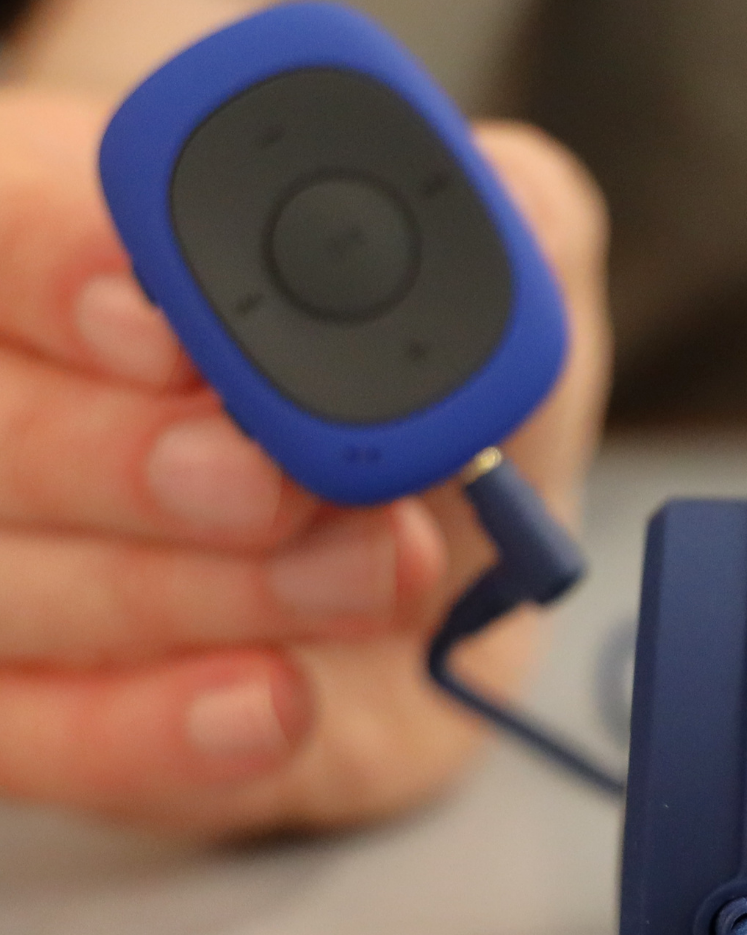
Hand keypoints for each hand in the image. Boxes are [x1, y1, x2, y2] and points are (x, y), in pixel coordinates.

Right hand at [0, 87, 606, 835]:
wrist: (438, 578)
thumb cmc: (424, 399)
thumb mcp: (500, 281)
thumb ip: (508, 215)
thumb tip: (502, 201)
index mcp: (51, 227)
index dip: (59, 267)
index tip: (171, 322)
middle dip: (129, 457)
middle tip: (281, 486)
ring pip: (3, 582)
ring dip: (183, 594)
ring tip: (368, 580)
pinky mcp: (14, 707)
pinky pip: (28, 733)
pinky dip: (147, 727)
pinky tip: (270, 704)